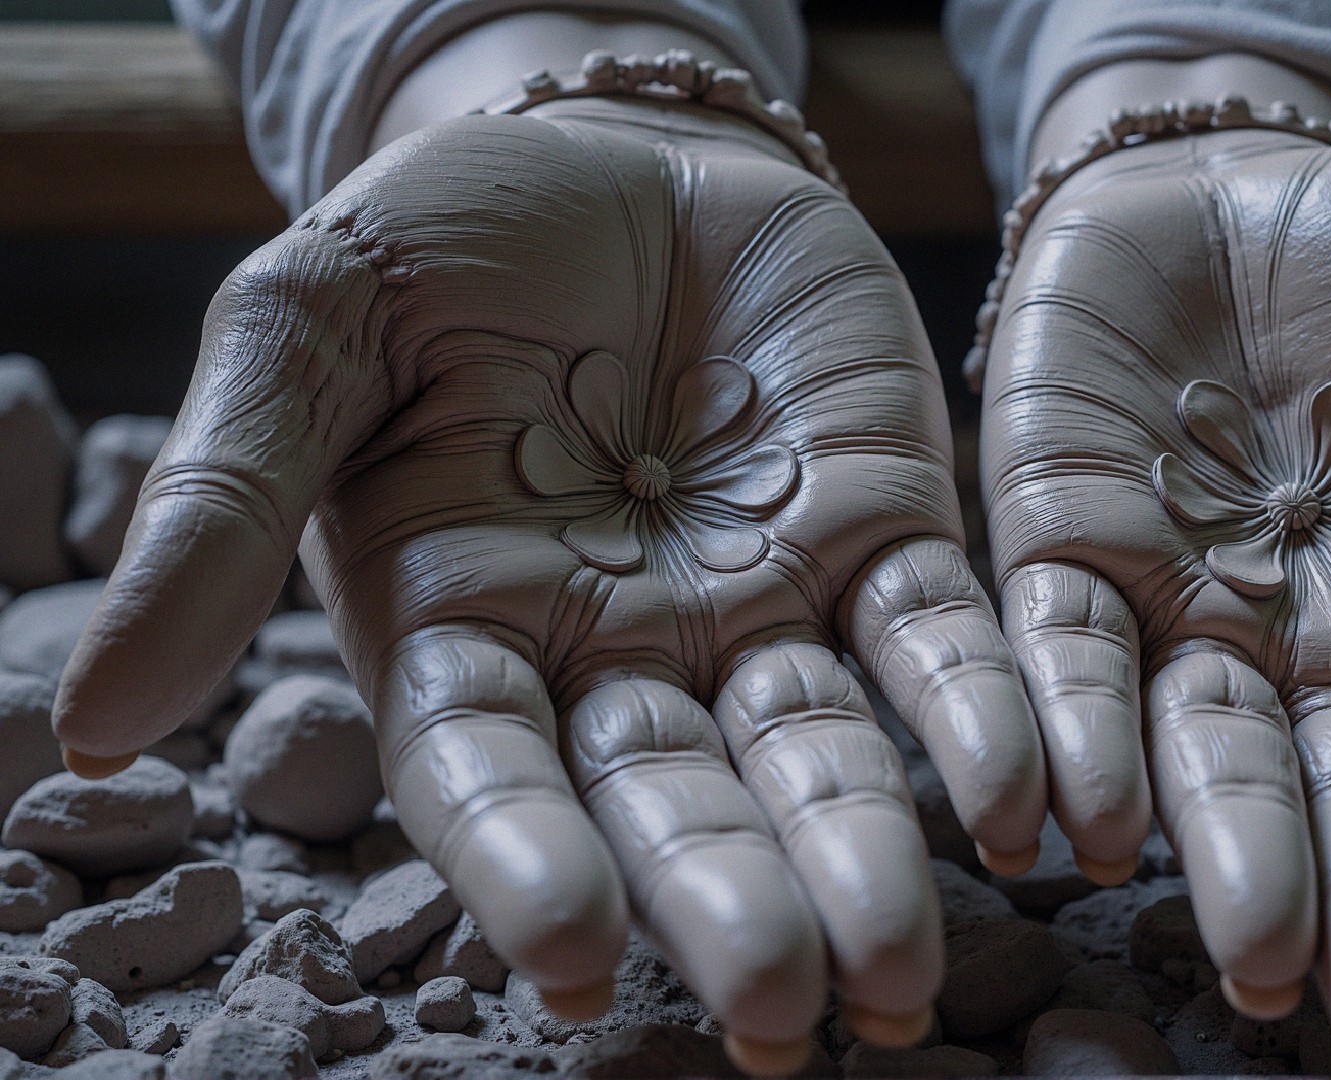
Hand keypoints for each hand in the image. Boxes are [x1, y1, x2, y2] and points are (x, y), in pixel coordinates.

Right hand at [54, 98, 1046, 1068]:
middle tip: (792, 1012)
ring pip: (818, 752)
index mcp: (466, 628)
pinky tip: (1029, 808)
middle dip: (728, 902)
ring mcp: (765, 604)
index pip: (488, 774)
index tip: (566, 960)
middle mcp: (621, 653)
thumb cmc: (444, 239)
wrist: (617, 152)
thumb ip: (223, 500)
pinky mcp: (885, 534)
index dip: (522, 865)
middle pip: (673, 799)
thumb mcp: (309, 324)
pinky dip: (981, 721)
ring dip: (866, 853)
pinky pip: (941, 643)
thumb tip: (88, 719)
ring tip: (905, 969)